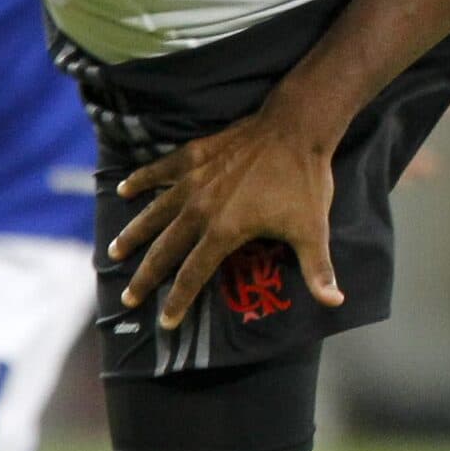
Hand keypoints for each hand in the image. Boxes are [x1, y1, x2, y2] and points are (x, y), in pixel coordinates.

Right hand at [108, 97, 346, 330]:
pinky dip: (141, 179)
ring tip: (114, 252)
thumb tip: (335, 302)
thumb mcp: (312, 230)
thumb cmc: (304, 182)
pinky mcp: (194, 155)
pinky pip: (159, 170)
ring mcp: (194, 181)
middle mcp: (200, 209)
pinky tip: (124, 189)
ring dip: (134, 234)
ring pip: (154, 214)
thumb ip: (318, 269)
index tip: (165, 322)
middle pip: (164, 251)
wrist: (296, 128)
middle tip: (127, 298)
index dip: (178, 301)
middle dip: (145, 278)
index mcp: (224, 231)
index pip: (193, 275)